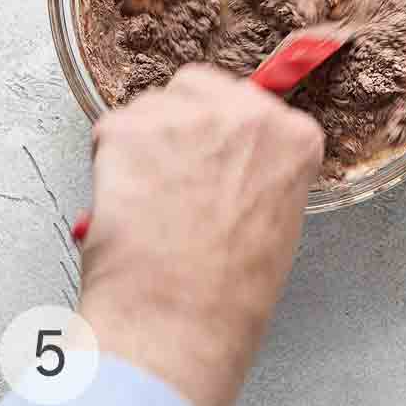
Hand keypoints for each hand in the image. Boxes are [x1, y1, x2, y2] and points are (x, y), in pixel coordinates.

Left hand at [78, 64, 323, 405]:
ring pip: (153, 106)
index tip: (216, 163)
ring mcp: (188, 114)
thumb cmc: (232, 290)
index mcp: (296, 135)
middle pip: (201, 88)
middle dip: (184, 124)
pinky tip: (125, 201)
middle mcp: (248, 111)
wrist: (180, 317)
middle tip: (173, 174)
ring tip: (149, 198)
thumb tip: (226, 161)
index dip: (227, 138)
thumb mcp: (279, 219)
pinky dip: (108, 163)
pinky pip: (111, 130)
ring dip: (145, 141)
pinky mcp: (129, 127)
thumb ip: (263, 172)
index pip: (257, 107)